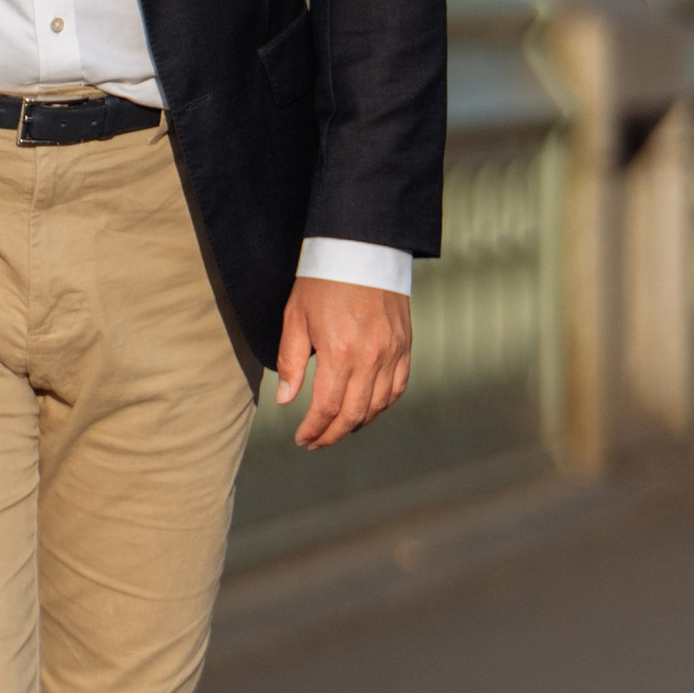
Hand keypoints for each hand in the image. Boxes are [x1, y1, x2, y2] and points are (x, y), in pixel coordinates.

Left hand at [276, 279, 411, 449]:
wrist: (362, 249)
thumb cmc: (323, 282)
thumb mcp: (296, 318)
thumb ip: (292, 362)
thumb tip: (287, 401)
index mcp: (341, 353)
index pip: (327, 408)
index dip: (313, 429)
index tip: (301, 439)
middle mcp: (372, 358)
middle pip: (354, 414)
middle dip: (333, 435)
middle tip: (315, 443)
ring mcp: (393, 353)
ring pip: (378, 406)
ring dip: (357, 424)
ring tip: (336, 430)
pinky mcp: (406, 346)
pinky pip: (397, 388)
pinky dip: (381, 405)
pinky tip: (365, 410)